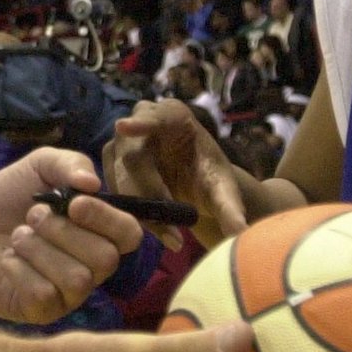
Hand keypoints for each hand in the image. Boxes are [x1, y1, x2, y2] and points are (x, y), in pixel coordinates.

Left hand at [0, 148, 141, 323]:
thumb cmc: (7, 196)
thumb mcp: (40, 166)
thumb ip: (71, 163)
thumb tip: (93, 183)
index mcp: (98, 232)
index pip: (129, 234)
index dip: (107, 219)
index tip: (74, 203)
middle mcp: (90, 266)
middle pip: (105, 259)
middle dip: (63, 231)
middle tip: (33, 216)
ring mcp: (67, 293)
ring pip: (76, 279)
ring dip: (38, 249)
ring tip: (17, 236)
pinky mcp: (40, 311)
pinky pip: (44, 296)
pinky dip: (19, 270)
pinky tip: (7, 260)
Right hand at [106, 98, 252, 248]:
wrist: (196, 188)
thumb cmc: (210, 178)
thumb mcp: (224, 192)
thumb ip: (231, 209)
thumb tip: (240, 232)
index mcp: (174, 116)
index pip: (157, 117)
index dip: (140, 123)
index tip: (124, 127)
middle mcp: (142, 121)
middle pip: (132, 157)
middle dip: (149, 195)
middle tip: (173, 230)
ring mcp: (123, 141)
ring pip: (119, 176)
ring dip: (141, 210)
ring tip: (172, 235)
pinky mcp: (111, 163)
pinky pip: (114, 189)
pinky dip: (133, 213)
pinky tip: (157, 228)